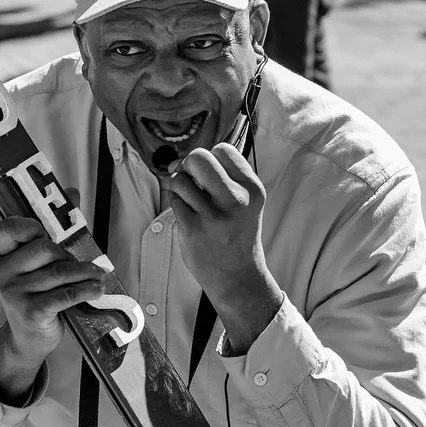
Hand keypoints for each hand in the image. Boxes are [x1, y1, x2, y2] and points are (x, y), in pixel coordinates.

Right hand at [0, 214, 105, 401]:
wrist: (28, 338)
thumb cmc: (36, 293)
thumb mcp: (38, 264)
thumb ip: (52, 229)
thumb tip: (71, 193)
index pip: (9, 227)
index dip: (33, 224)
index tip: (51, 231)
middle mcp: (0, 271)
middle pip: (43, 247)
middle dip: (68, 253)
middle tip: (83, 260)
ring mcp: (13, 293)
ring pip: (59, 271)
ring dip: (86, 272)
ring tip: (100, 274)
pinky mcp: (30, 312)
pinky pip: (65, 294)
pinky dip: (86, 290)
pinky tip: (97, 289)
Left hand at [166, 143, 281, 351]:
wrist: (238, 276)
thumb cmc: (236, 233)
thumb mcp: (244, 201)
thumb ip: (221, 177)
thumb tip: (177, 159)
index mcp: (252, 188)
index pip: (223, 150)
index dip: (210, 157)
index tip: (208, 174)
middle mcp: (236, 199)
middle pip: (198, 157)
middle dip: (188, 165)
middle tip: (192, 181)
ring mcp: (213, 214)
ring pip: (180, 179)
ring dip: (180, 188)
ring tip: (192, 204)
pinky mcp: (193, 228)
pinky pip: (174, 201)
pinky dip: (177, 205)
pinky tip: (189, 218)